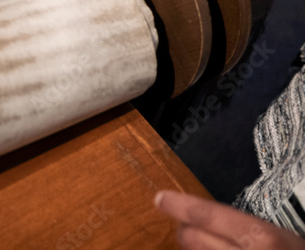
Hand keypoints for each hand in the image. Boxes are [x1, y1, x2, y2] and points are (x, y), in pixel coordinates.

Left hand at [155, 190, 304, 248]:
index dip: (182, 206)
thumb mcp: (284, 242)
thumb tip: (205, 223)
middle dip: (185, 232)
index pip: (211, 215)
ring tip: (200, 245)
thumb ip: (252, 234)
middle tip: (185, 229)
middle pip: (193, 239)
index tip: (160, 198)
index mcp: (265, 239)